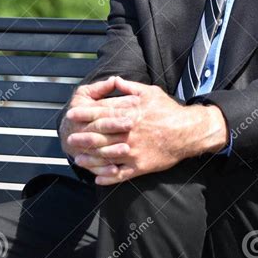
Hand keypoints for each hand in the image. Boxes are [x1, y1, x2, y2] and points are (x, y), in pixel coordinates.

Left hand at [66, 76, 227, 184]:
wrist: (188, 132)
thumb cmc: (169, 110)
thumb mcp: (150, 92)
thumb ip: (130, 87)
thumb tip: (115, 80)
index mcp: (129, 114)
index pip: (101, 113)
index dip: (84, 114)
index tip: (71, 114)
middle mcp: (128, 133)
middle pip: (100, 135)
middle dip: (82, 137)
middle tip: (69, 139)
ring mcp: (134, 151)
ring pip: (107, 156)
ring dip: (91, 158)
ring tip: (78, 159)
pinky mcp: (141, 165)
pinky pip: (121, 174)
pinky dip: (108, 177)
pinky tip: (98, 178)